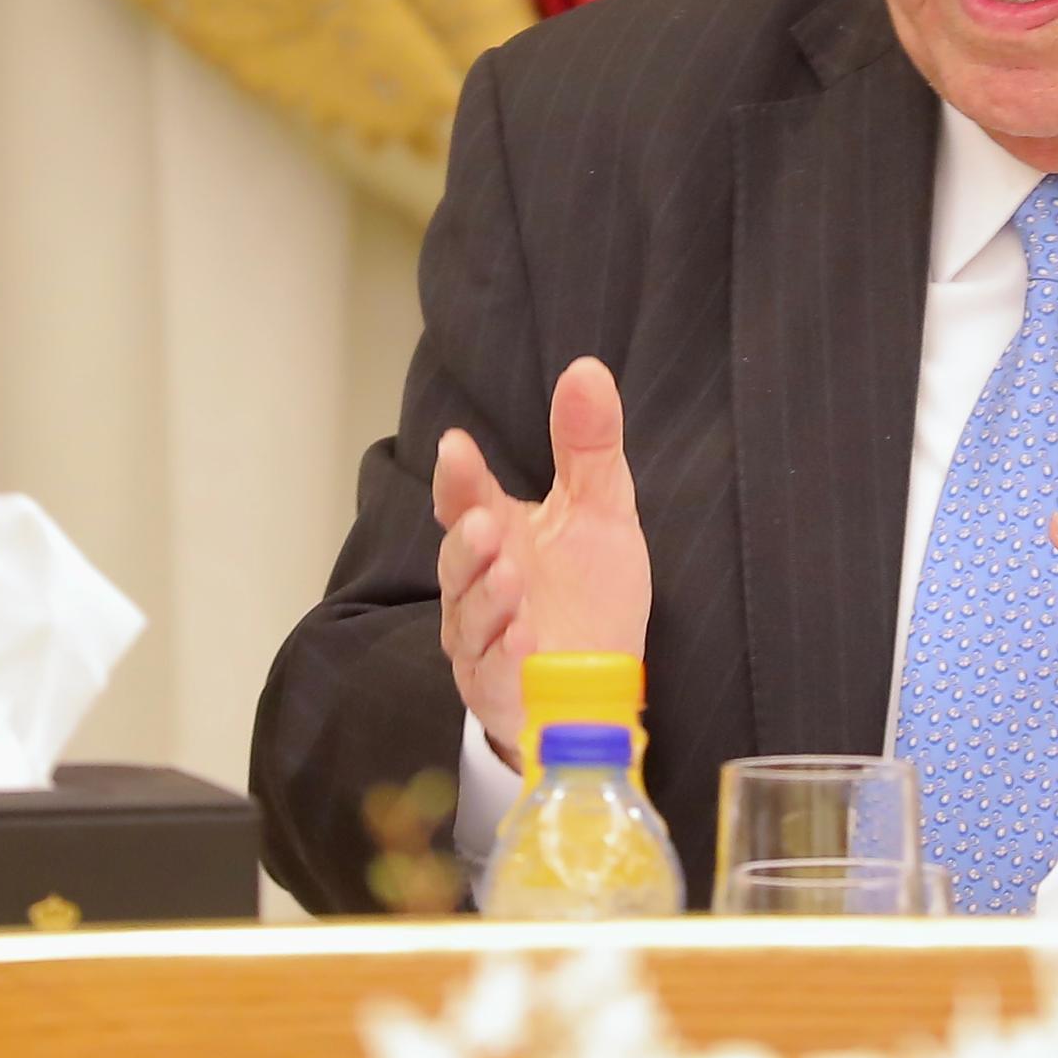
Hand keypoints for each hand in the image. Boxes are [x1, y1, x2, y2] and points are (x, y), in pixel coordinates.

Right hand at [428, 356, 650, 762]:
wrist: (599, 679)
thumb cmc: (589, 590)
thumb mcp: (600, 508)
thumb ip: (588, 445)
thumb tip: (586, 369)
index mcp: (498, 534)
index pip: (466, 499)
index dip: (459, 477)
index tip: (457, 447)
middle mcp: (478, 585)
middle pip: (458, 561)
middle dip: (467, 542)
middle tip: (484, 521)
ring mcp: (482, 640)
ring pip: (471, 617)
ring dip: (488, 596)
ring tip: (511, 574)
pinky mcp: (499, 688)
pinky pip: (494, 672)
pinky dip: (506, 655)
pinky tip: (524, 637)